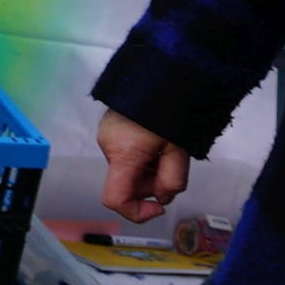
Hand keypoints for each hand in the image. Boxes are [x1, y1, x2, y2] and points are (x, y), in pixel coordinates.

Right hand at [98, 109, 192, 223]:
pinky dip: (143, 156)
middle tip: (173, 164)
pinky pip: (126, 154)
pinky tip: (156, 141)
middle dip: (152, 183)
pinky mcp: (110, 127)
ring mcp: (106, 136)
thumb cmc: (170, 110)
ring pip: (129, 169)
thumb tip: (163, 197)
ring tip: (167, 148)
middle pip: (127, 183)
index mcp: (123, 155)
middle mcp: (107, 147)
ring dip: (149, 168)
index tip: (159, 208)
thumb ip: (172, 180)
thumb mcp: (178, 150)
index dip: (136, 212)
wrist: (160, 71)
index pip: (115, 200)